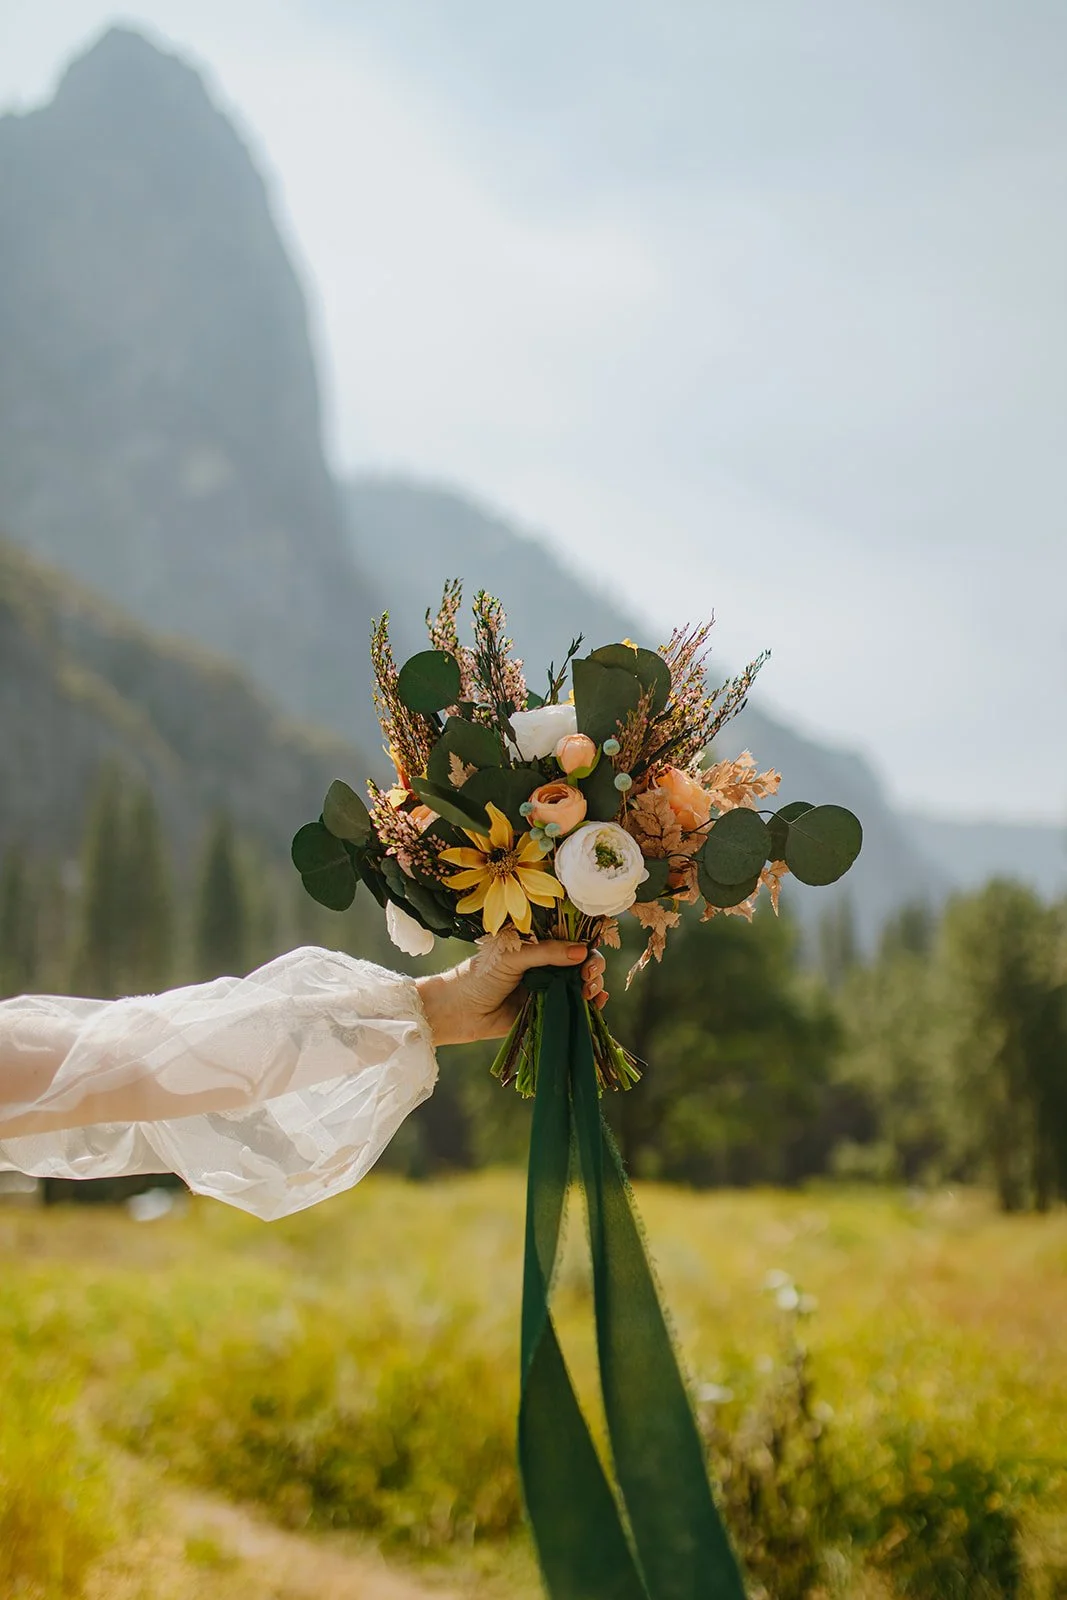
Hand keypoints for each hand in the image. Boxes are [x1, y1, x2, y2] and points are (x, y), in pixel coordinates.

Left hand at [415, 938, 607, 1047]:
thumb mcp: (513, 956)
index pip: (571, 941)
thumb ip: (546, 952)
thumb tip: (582, 950)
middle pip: (583, 963)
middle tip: (588, 976)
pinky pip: (575, 1008)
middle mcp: (547, 966)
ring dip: (594, 986)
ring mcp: (549, 990)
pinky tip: (596, 1004)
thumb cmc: (480, 976)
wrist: (459, 1011)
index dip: (586, 945)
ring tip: (589, 992)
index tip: (588, 955)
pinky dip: (591, 1006)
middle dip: (593, 967)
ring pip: (583, 985)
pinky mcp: (549, 1012)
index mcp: (538, 946)